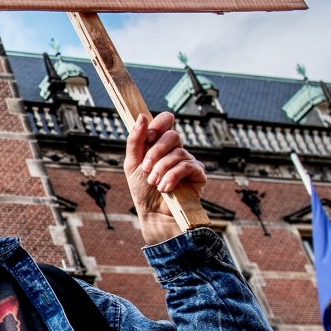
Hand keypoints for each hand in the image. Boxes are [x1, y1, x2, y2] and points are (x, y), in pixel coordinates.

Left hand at [123, 111, 205, 245]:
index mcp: (160, 143)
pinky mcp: (198, 174)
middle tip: (146, 169)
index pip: (166, 120)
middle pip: (172, 136)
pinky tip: (165, 187)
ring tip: (154, 183)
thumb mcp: (132, 164)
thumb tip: (142, 117)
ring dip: (162, 169)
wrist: (153, 213)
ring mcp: (188, 160)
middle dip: (156, 153)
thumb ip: (135, 140)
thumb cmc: (142, 189)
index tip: (149, 137)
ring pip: (179, 153)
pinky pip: (188, 166)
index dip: (159, 124)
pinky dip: (173, 176)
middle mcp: (176, 149)